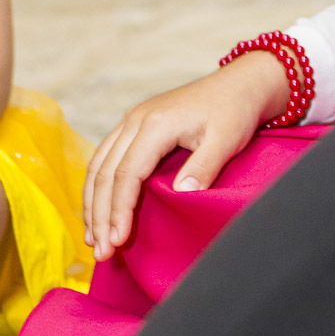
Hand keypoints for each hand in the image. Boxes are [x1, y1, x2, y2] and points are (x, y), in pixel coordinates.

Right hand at [83, 53, 289, 260]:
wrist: (241, 83)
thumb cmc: (235, 110)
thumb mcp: (226, 139)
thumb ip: (204, 167)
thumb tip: (181, 194)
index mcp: (156, 124)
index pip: (126, 174)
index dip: (119, 210)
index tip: (117, 241)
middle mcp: (135, 120)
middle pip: (105, 173)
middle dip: (100, 216)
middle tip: (100, 252)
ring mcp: (132, 120)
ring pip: (98, 165)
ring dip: (93, 204)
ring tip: (92, 239)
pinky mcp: (135, 124)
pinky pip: (106, 157)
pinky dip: (98, 186)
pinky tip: (98, 209)